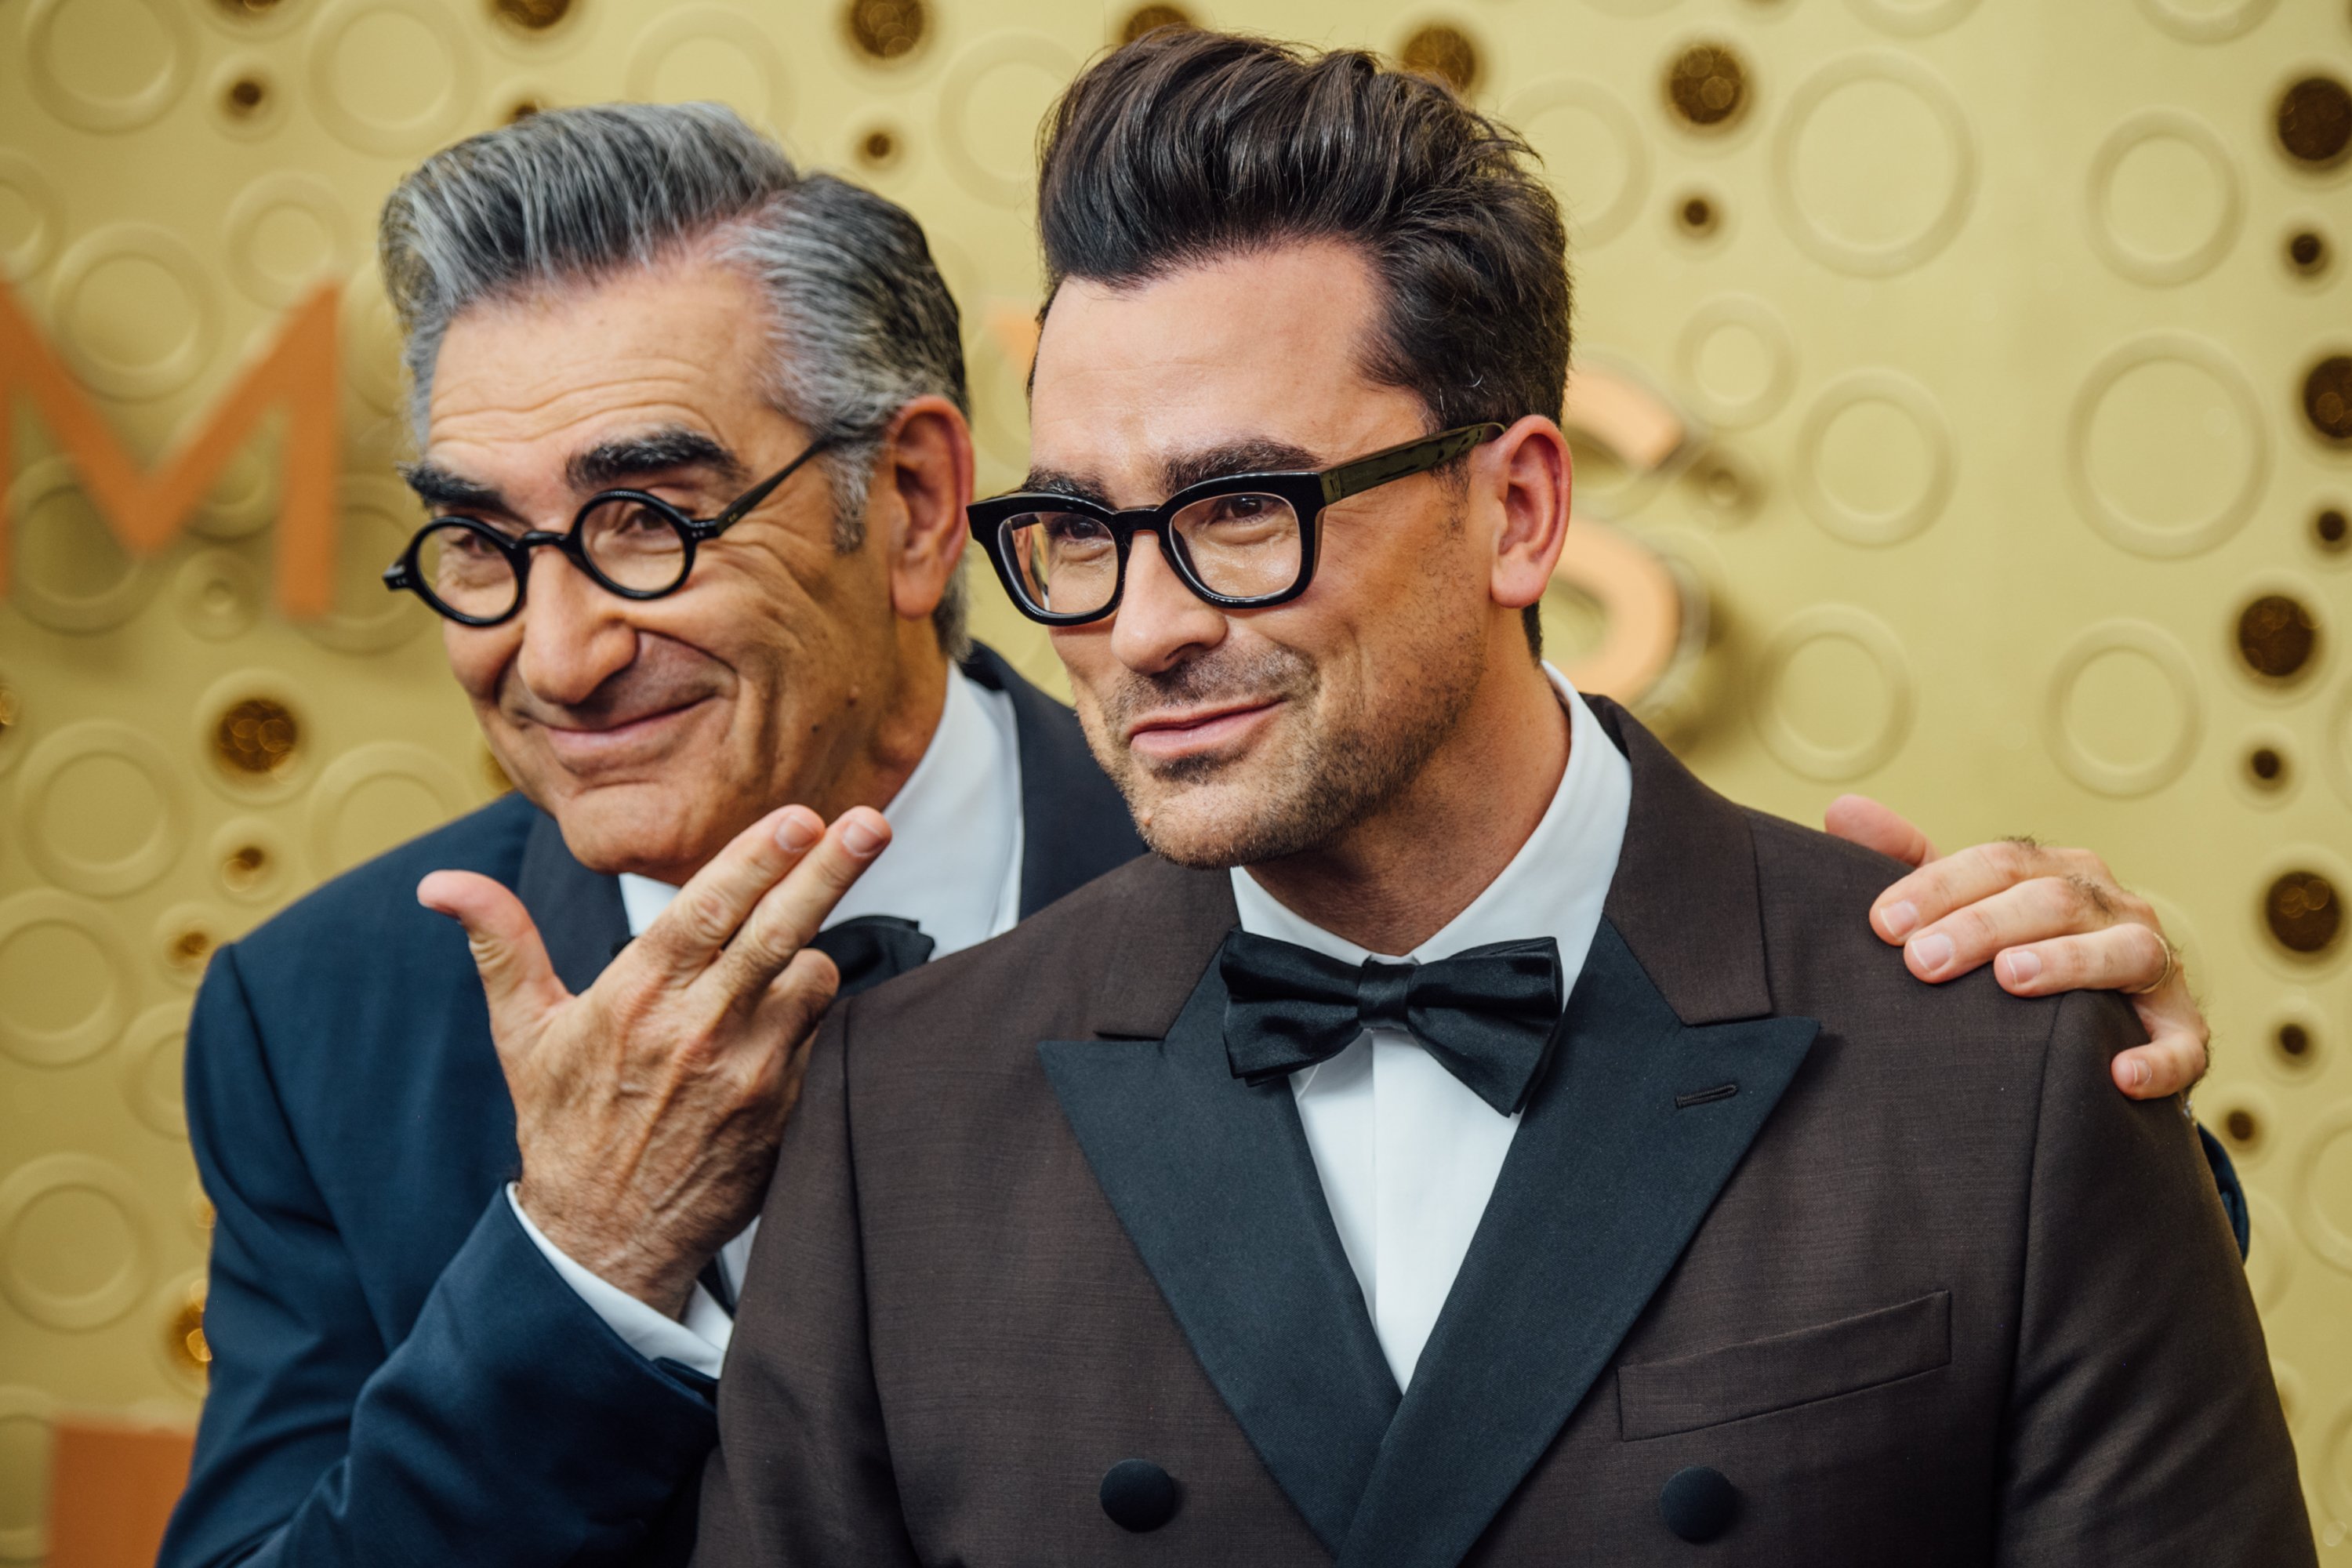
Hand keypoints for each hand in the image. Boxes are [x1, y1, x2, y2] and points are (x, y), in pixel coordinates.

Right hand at [418, 804, 890, 1316]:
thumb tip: (440, 884)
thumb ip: (500, 945)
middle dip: (829, 871)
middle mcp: (698, 1030)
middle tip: (869, 824)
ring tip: (784, 954)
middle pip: (779, 931)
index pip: (708, 909)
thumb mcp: (524, 1035)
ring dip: (810, 954)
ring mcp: (750, 1072)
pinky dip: (811, 1014)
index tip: (801, 818)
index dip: (758, 858)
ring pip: (813, 979)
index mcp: (635, 998)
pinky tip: (789, 1014)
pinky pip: (821, 1035)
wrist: (606, 1242)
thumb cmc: (565, 1128)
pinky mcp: (786, 1108)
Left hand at [1823, 795, 2206, 1101]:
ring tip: (2011, 979)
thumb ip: (1904, 862)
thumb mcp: (1958, 906)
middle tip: (1922, 962)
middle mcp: (2110, 906)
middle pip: (2052, 900)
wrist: (2090, 1022)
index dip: (1939, 887)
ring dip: (2069, 963)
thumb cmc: (2008, 950)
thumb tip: (1841, 811)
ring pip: (2124, 950)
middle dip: (1983, 927)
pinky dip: (2159, 1057)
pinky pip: (2184, 1041)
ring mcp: (2153, 964)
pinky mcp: (2182, 1026)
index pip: (1998, 863)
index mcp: (2055, 871)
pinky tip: (2119, 1075)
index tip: (1882, 925)